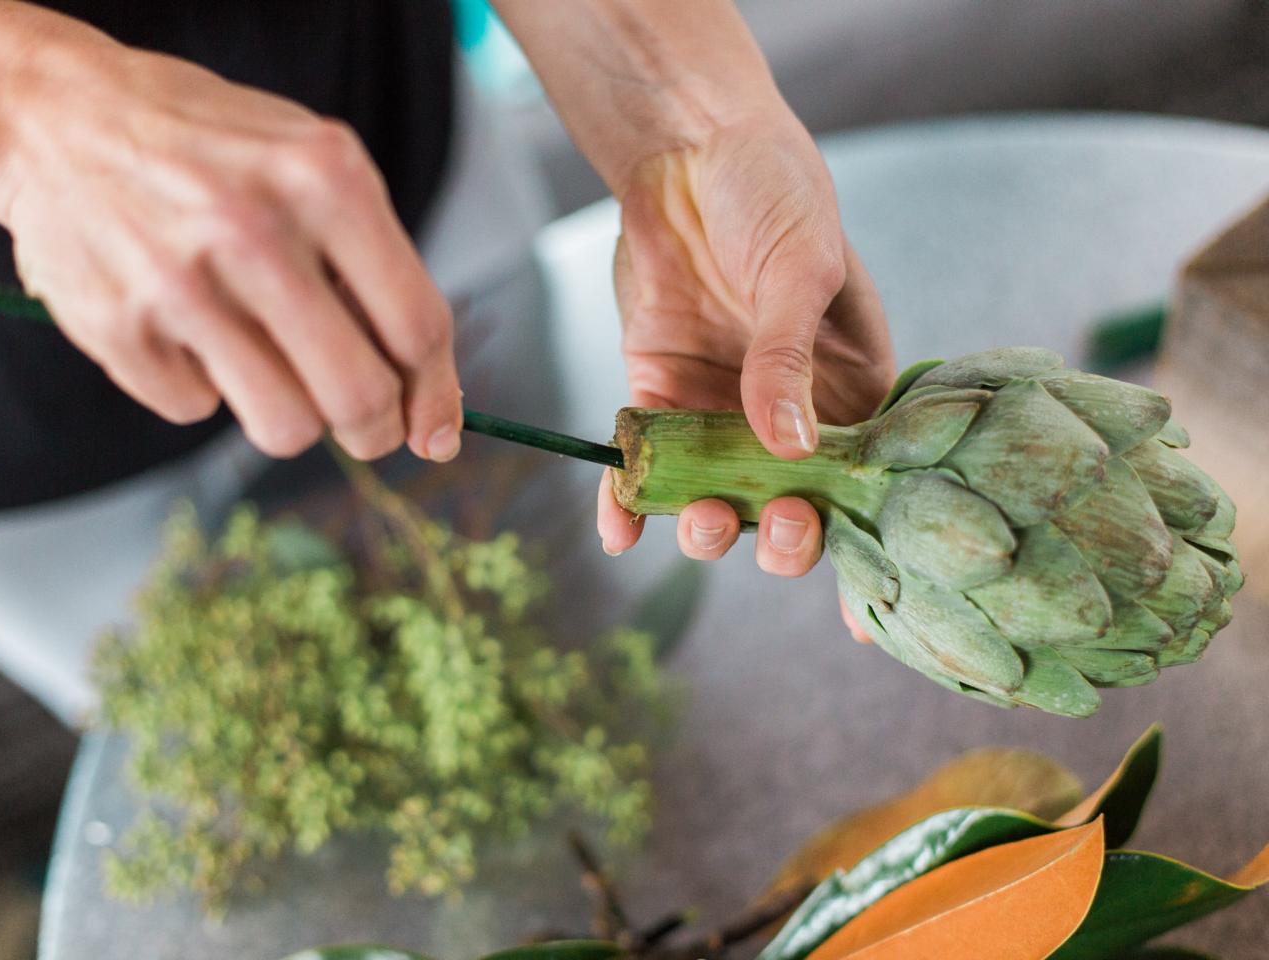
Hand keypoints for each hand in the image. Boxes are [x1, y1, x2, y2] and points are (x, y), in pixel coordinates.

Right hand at [0, 22, 460, 460]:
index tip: (436, 432)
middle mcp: (255, 230)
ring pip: (287, 428)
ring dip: (292, 417)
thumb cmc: (215, 151)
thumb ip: (377, 269)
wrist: (62, 115)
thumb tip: (426, 397)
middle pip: (359, 396)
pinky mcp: (116, 325)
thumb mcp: (315, 167)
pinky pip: (196, 409)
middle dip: (376, 431)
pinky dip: (201, 386)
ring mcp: (179, 281)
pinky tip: (185, 329)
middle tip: (368, 428)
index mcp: (328, 180)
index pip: (418, 327)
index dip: (436, 397)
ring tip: (270, 365)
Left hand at [597, 103, 894, 580]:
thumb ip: (790, 358)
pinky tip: (618, 527)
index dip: (859, 536)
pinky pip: (645, 463)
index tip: (852, 596)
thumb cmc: (774, 192)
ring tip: (701, 518)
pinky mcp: (660, 396)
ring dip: (708, 525)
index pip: (863, 479)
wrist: (689, 148)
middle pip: (790, 502)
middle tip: (775, 527)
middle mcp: (788, 413)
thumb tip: (790, 447)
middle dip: (782, 534)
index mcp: (850, 389)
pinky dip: (627, 498)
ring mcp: (721, 411)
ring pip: (716, 496)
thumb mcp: (801, 268)